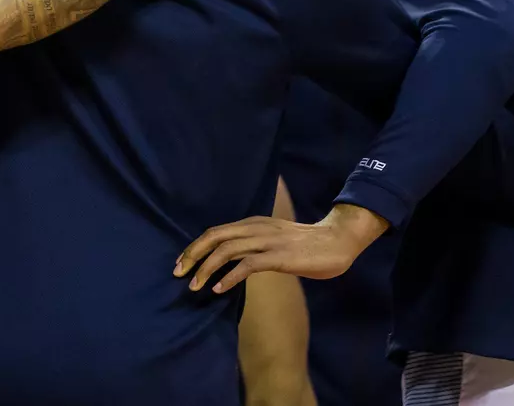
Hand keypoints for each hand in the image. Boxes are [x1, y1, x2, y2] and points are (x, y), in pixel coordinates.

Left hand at [173, 203, 385, 293]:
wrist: (336, 241)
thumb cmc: (306, 244)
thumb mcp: (274, 239)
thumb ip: (254, 245)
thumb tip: (232, 261)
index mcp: (253, 223)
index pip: (216, 232)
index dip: (195, 247)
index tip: (181, 263)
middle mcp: (256, 228)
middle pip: (215, 237)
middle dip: (192, 255)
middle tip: (178, 273)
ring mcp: (267, 241)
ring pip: (227, 250)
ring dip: (206, 268)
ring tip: (195, 286)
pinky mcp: (279, 256)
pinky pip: (248, 265)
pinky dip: (231, 277)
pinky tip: (220, 289)